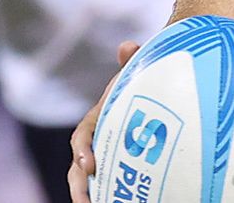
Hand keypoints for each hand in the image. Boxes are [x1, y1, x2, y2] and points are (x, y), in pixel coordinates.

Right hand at [67, 41, 141, 202]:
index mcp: (97, 119)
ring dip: (89, 195)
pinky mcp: (118, 168)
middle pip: (79, 167)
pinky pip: (110, 185)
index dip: (82, 150)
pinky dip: (109, 196)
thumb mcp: (137, 73)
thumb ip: (132, 61)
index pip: (82, 136)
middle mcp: (96, 141)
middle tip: (86, 199)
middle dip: (80, 184)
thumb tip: (127, 46)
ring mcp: (106, 156)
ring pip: (90, 180)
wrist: (154, 93)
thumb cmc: (144, 84)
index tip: (88, 163)